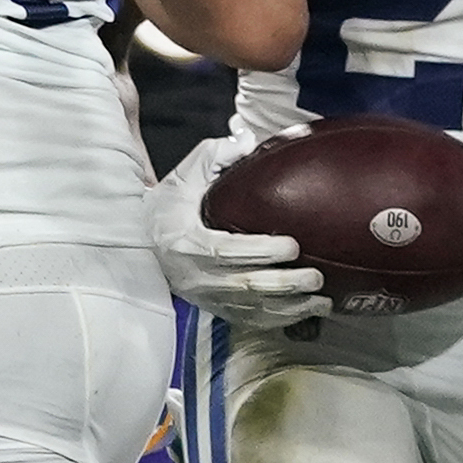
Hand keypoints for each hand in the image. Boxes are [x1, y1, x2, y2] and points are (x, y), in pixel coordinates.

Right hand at [149, 139, 327, 329]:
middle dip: (284, 284)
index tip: (292, 245)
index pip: (226, 251)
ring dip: (289, 307)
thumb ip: (216, 155)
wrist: (141, 242)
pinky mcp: (215, 309)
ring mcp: (206, 296)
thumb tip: (249, 141)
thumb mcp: (184, 175)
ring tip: (321, 300)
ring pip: (251, 309)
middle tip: (316, 276)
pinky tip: (306, 313)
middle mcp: (196, 276)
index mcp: (186, 241)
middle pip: (245, 285)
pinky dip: (280, 320)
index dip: (260, 251)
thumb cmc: (168, 206)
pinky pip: (250, 321)